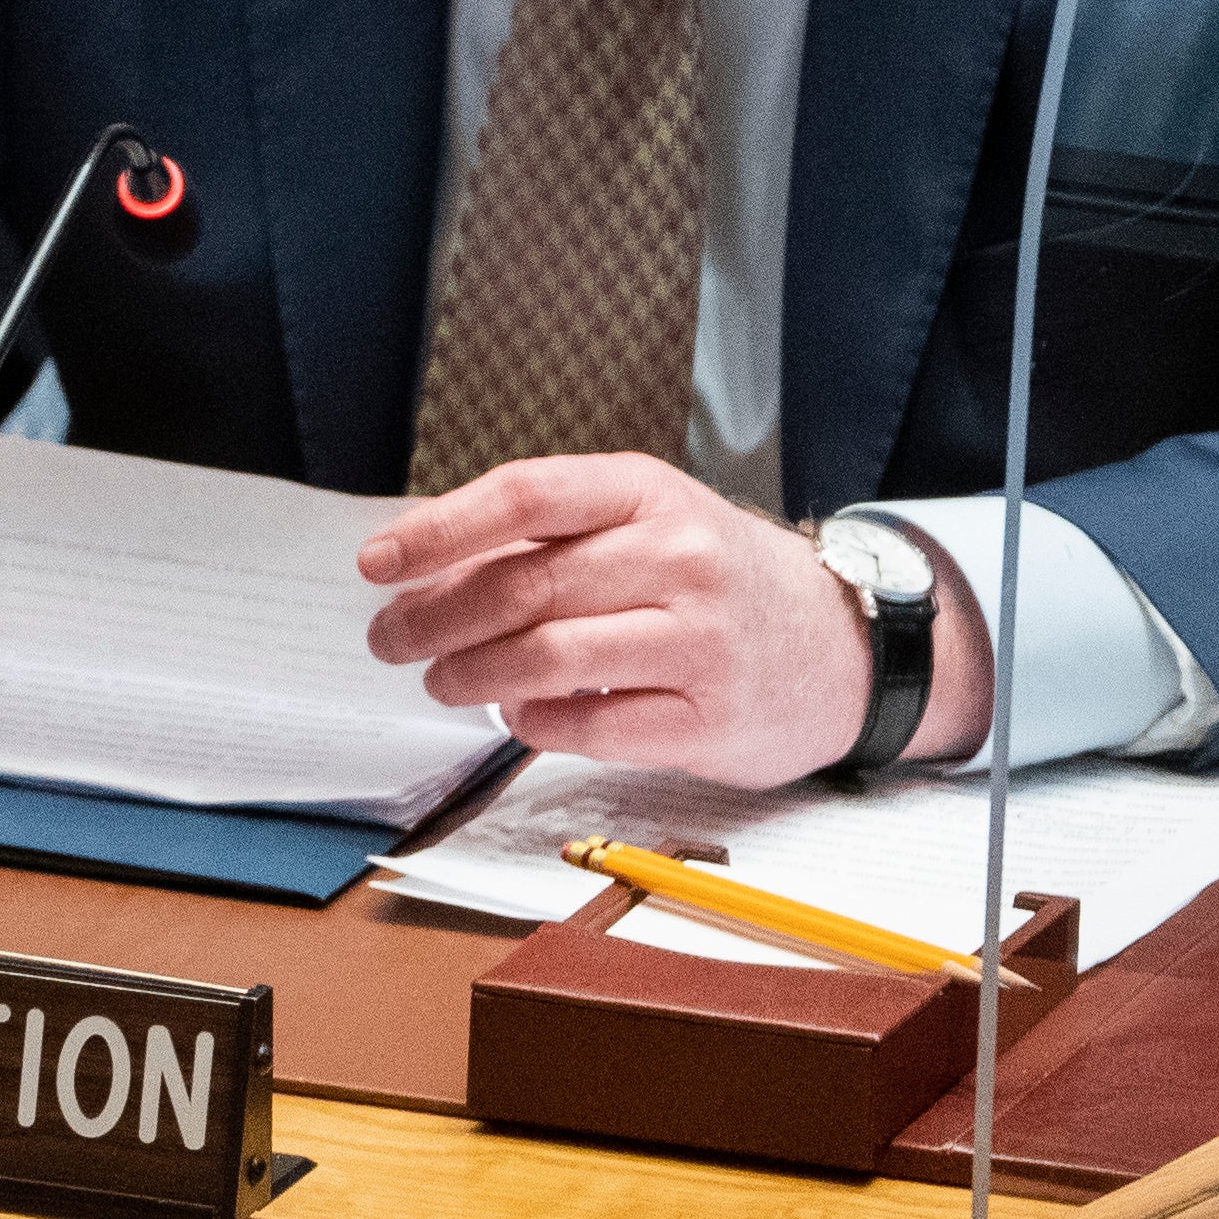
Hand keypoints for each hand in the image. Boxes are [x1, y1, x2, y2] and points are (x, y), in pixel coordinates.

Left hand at [360, 454, 991, 788]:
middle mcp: (679, 557)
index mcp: (648, 493)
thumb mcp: (647, 522)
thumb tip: (427, 562)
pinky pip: (597, 725)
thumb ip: (552, 538)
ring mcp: (701, 639)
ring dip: (473, 675)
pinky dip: (537, 723)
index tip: (378, 562)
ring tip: (441, 681)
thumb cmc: (716, 579)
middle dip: (435, 617)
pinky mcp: (713, 716)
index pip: (525, 497)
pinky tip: (515, 716)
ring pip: (550, 657)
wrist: (839, 643)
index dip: (439, 530)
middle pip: (524, 585)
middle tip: (389, 638)